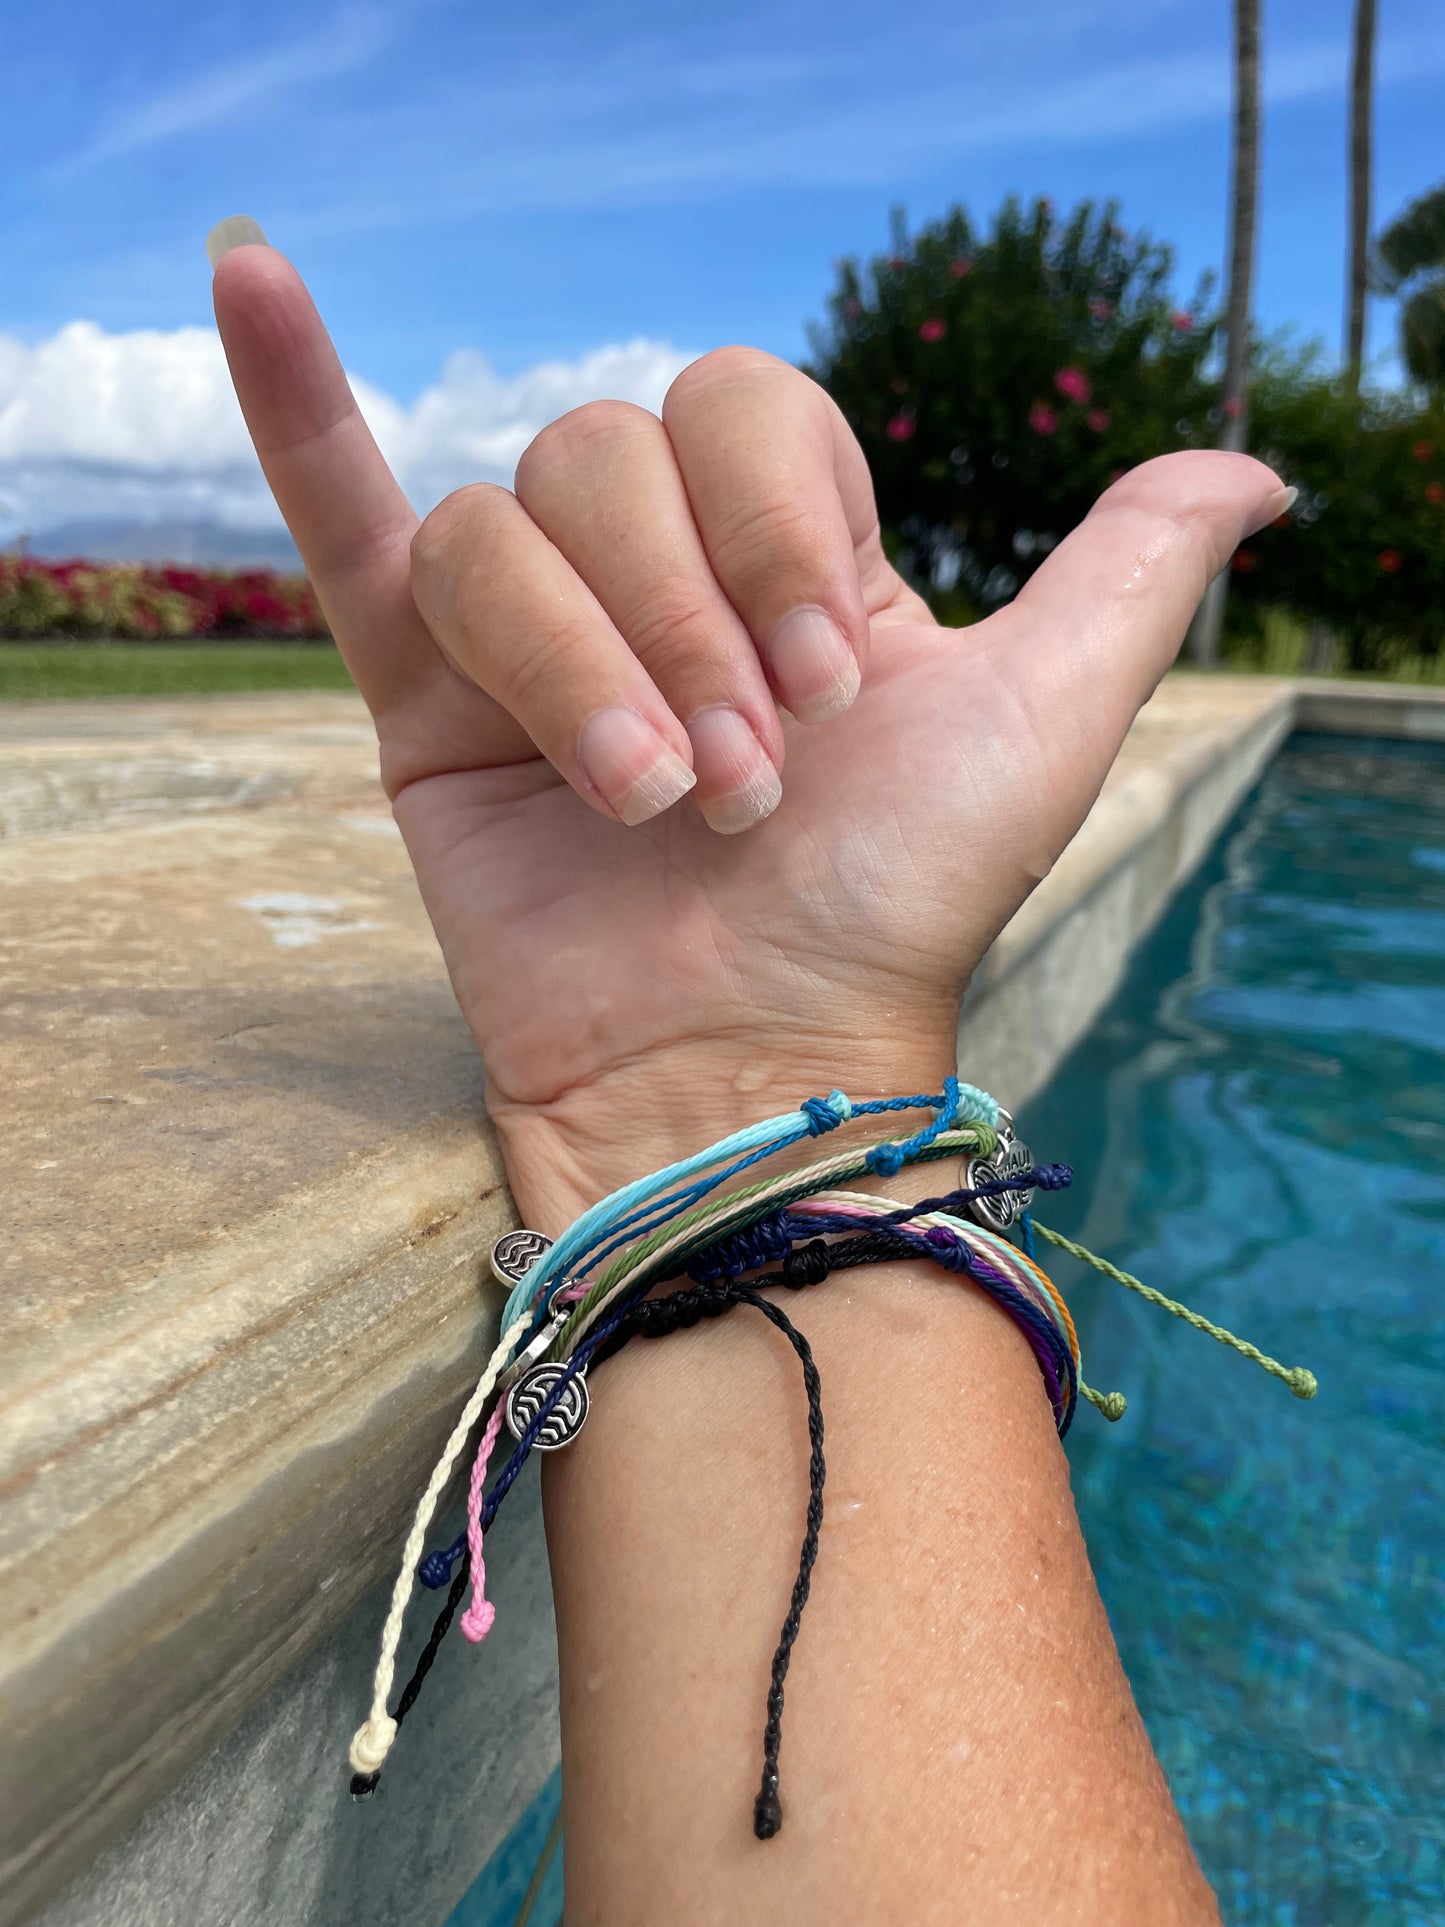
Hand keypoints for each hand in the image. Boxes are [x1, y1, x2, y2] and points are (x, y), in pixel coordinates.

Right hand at [213, 243, 1286, 1228]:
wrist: (750, 1069)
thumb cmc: (894, 911)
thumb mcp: (1046, 724)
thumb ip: (1131, 574)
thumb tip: (1255, 469)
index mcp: (783, 555)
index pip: (743, 410)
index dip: (779, 525)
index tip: (831, 696)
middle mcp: (654, 577)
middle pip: (607, 455)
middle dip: (684, 616)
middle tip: (744, 779)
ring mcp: (530, 634)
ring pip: (502, 527)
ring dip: (584, 661)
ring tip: (651, 805)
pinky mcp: (421, 704)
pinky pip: (341, 524)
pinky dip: (292, 407)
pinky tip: (247, 275)